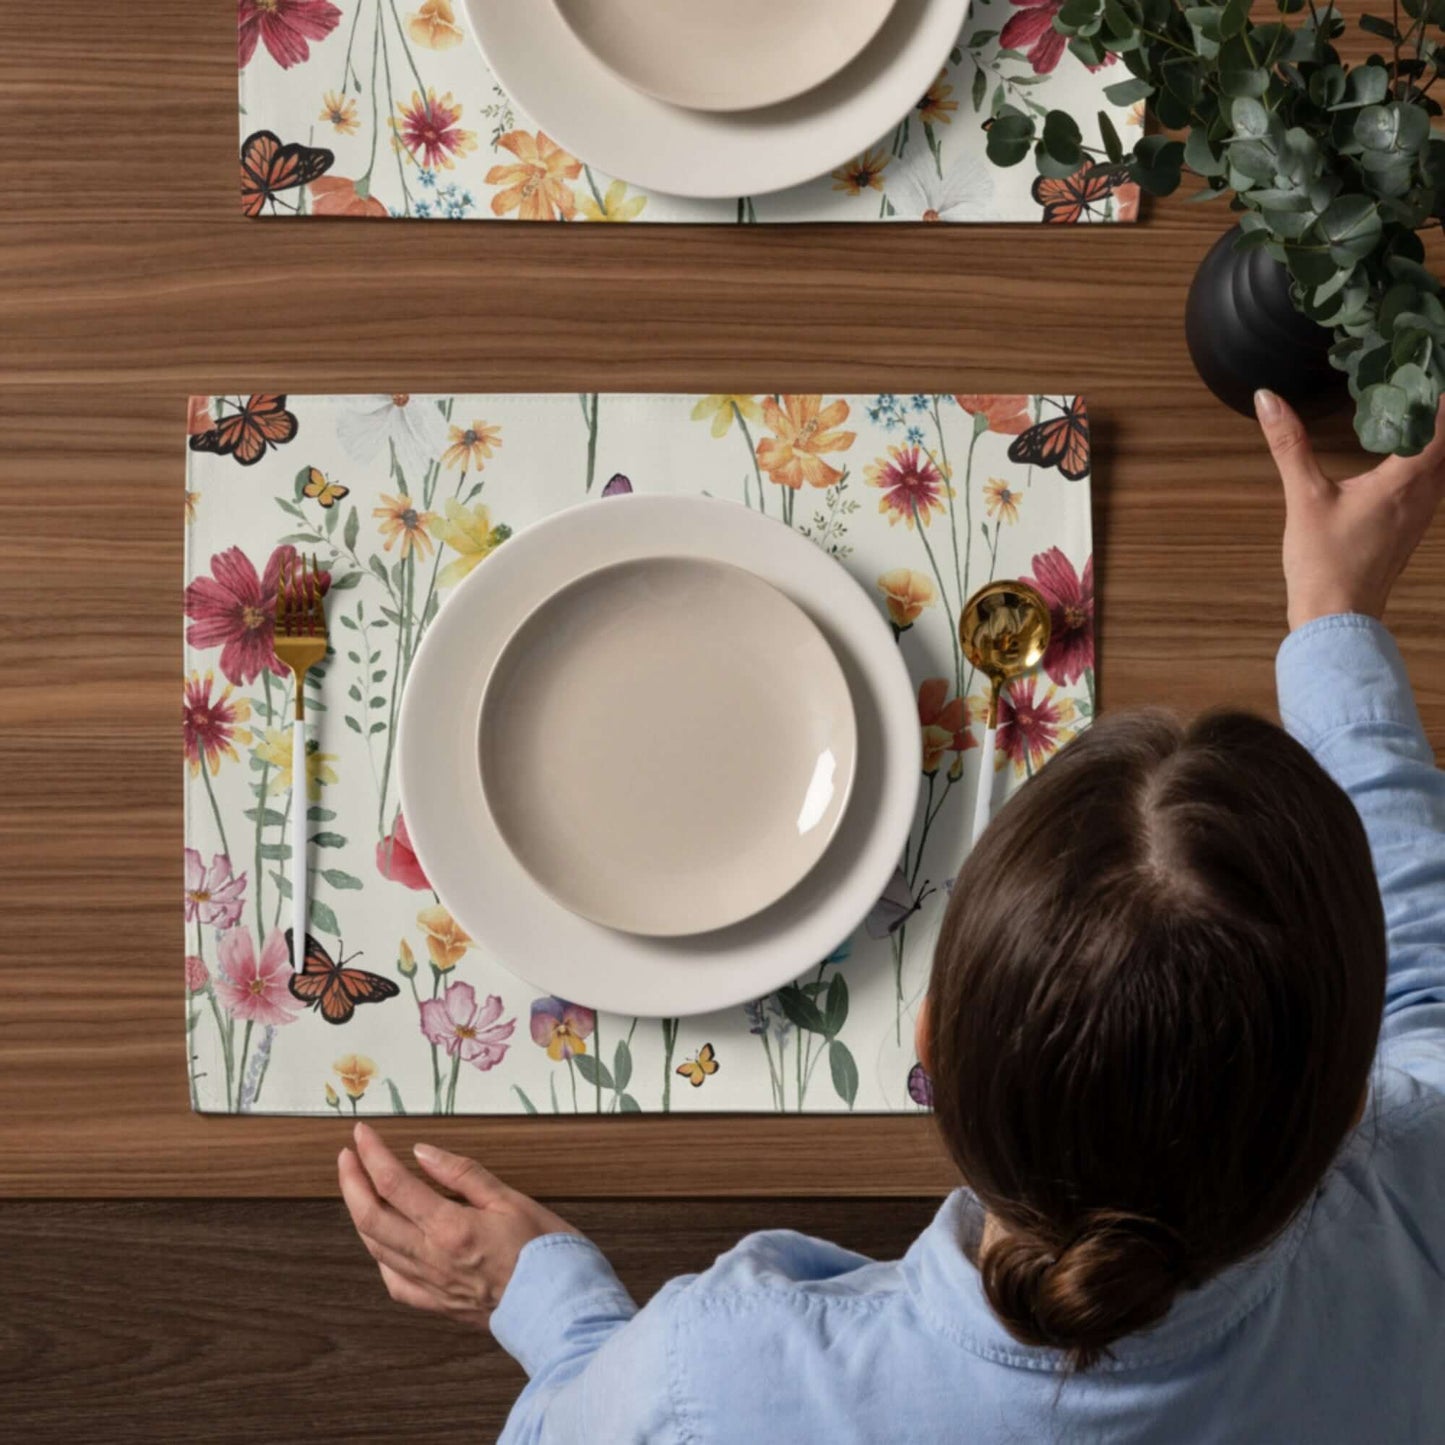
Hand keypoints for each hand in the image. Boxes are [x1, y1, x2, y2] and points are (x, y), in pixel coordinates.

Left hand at [338, 1121, 579, 1326]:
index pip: (394, 1184)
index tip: (363, 1133)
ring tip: (358, 1188)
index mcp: (450, 1228)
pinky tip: (382, 1243)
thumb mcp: (511, 1199)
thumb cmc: (545, 1251)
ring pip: (376, 1248)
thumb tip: (423, 1153)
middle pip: (371, 1217)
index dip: (373, 1154)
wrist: (561, 1309)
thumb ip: (464, 1174)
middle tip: (347, 1155)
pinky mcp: (437, 1305)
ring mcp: (430, 1285)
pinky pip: (394, 1281)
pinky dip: (380, 1256)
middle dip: (351, 1182)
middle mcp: (431, 1259)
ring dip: (360, 1214)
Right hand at [1255, 389, 1444, 629]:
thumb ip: (1289, 445)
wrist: (1337, 618)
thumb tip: (1268, 398)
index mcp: (1405, 481)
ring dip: (1437, 438)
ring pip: (1444, 465)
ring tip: (1417, 411)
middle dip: (1439, 414)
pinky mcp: (1410, 529)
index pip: (1442, 426)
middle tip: (1419, 383)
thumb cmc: (1324, 562)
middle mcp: (1424, 495)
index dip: (1439, 396)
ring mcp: (1421, 515)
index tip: (1426, 368)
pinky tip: (1405, 457)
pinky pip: (1433, 484)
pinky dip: (1429, 461)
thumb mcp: (1304, 498)